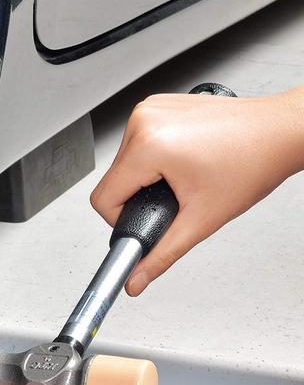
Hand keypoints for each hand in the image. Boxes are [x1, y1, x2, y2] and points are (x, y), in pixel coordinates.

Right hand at [90, 87, 303, 295]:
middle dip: (140, 195)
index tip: (151, 217)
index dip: (123, 219)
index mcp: (148, 145)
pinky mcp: (156, 104)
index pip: (103, 199)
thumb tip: (136, 279)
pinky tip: (183, 158)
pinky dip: (154, 156)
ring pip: (124, 161)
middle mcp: (143, 121)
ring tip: (184, 175)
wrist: (280, 132)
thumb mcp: (201, 220)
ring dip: (146, 176)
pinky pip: (137, 141)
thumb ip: (161, 255)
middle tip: (179, 195)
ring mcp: (149, 109)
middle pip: (113, 180)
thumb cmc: (252, 164)